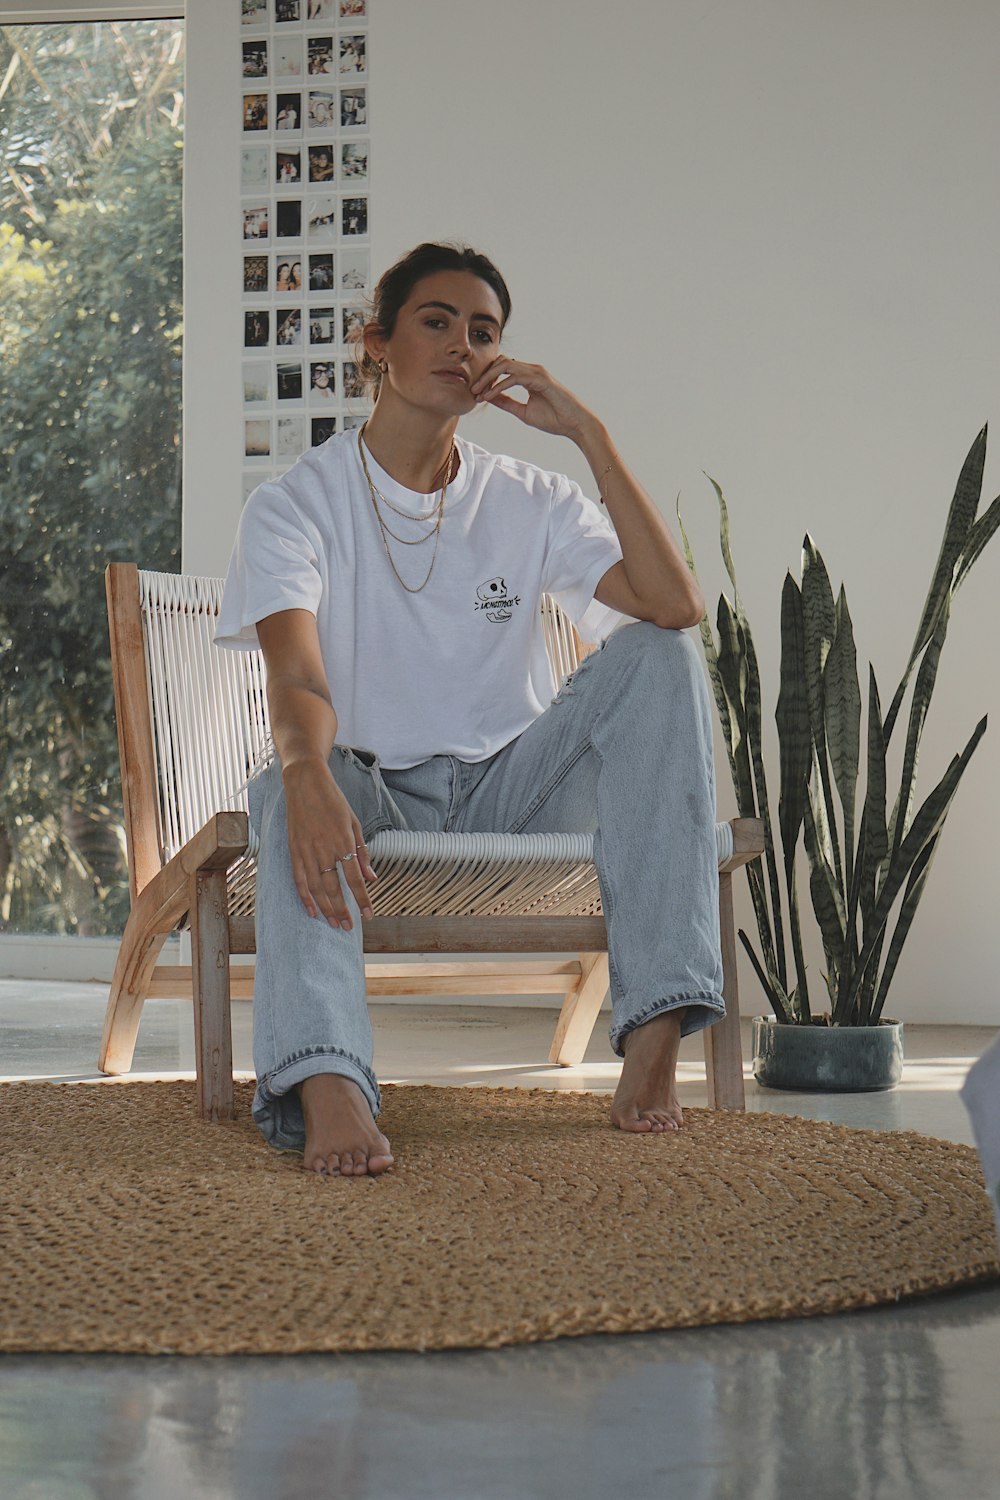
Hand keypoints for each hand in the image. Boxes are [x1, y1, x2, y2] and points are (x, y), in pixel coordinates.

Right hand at [282, 760, 377, 931]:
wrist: (305, 782)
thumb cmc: (334, 801)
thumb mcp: (354, 823)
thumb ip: (362, 852)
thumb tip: (371, 878)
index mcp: (342, 841)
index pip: (354, 878)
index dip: (362, 899)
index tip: (369, 915)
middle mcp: (324, 848)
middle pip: (333, 887)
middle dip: (342, 910)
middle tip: (349, 927)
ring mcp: (306, 850)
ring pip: (315, 887)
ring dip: (325, 908)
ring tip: (333, 924)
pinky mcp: (293, 849)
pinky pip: (298, 878)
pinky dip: (304, 896)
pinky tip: (312, 911)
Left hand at [469, 356, 597, 441]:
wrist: (575, 425)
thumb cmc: (555, 419)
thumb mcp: (523, 412)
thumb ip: (507, 403)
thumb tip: (490, 398)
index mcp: (528, 376)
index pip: (502, 368)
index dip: (486, 378)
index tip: (475, 392)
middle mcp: (532, 370)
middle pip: (500, 362)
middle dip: (484, 374)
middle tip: (472, 389)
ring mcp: (536, 372)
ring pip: (505, 365)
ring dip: (488, 378)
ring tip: (478, 392)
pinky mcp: (540, 379)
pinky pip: (513, 377)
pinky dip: (499, 386)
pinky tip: (489, 396)